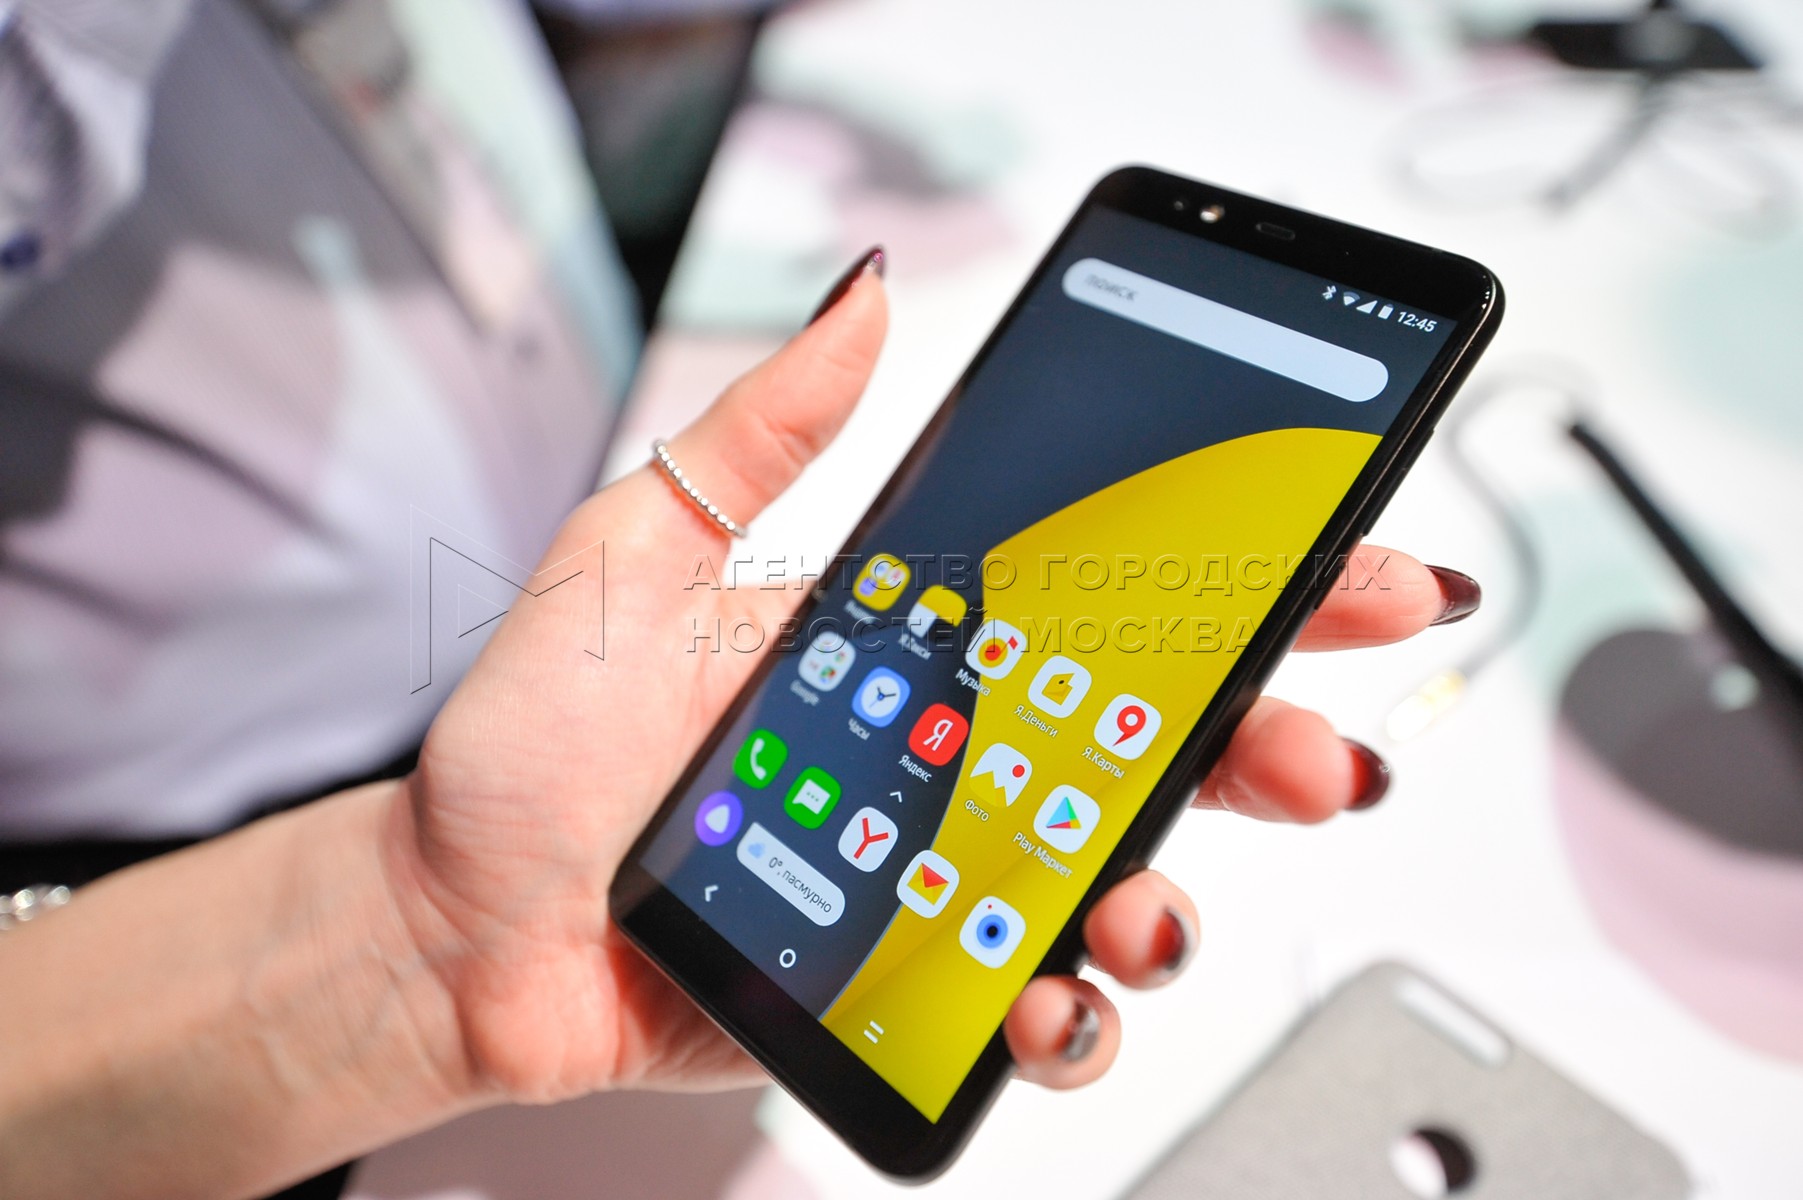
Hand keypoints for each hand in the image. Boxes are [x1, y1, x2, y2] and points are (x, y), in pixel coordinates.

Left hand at [387, 261, 1478, 1105]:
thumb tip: (865, 304)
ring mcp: (935, 881)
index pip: (1105, 605)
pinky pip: (1025, 1011)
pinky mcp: (902, 991)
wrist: (451, 924)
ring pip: (1117, 888)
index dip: (1240, 586)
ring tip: (1141, 898)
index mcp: (915, 650)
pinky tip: (1045, 998)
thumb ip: (763, 434)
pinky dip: (1067, 1019)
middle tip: (1317, 751)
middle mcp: (948, 762)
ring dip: (1174, 896)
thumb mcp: (638, 551)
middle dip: (1270, 743)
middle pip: (1155, 749)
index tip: (1342, 564)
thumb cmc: (534, 748)